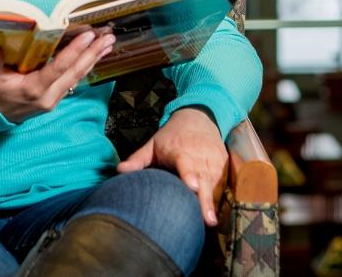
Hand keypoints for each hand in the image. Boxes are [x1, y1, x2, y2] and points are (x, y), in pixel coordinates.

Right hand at [0, 30, 114, 122]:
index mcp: (34, 89)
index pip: (59, 67)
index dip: (75, 51)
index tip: (88, 36)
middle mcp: (48, 96)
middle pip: (75, 72)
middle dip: (93, 53)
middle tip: (108, 37)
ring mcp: (54, 99)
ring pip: (78, 77)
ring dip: (93, 60)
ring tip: (108, 44)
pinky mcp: (55, 99)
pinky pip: (74, 81)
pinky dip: (85, 67)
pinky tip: (94, 57)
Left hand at [116, 107, 226, 226]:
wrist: (198, 119)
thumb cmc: (171, 137)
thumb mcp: (153, 145)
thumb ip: (137, 159)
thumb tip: (119, 171)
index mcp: (181, 152)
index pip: (186, 165)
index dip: (189, 175)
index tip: (191, 186)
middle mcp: (199, 157)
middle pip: (203, 181)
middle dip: (205, 200)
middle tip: (208, 220)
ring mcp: (213, 162)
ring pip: (214, 184)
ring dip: (212, 202)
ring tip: (210, 221)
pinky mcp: (223, 166)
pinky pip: (222, 184)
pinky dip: (219, 197)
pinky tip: (217, 213)